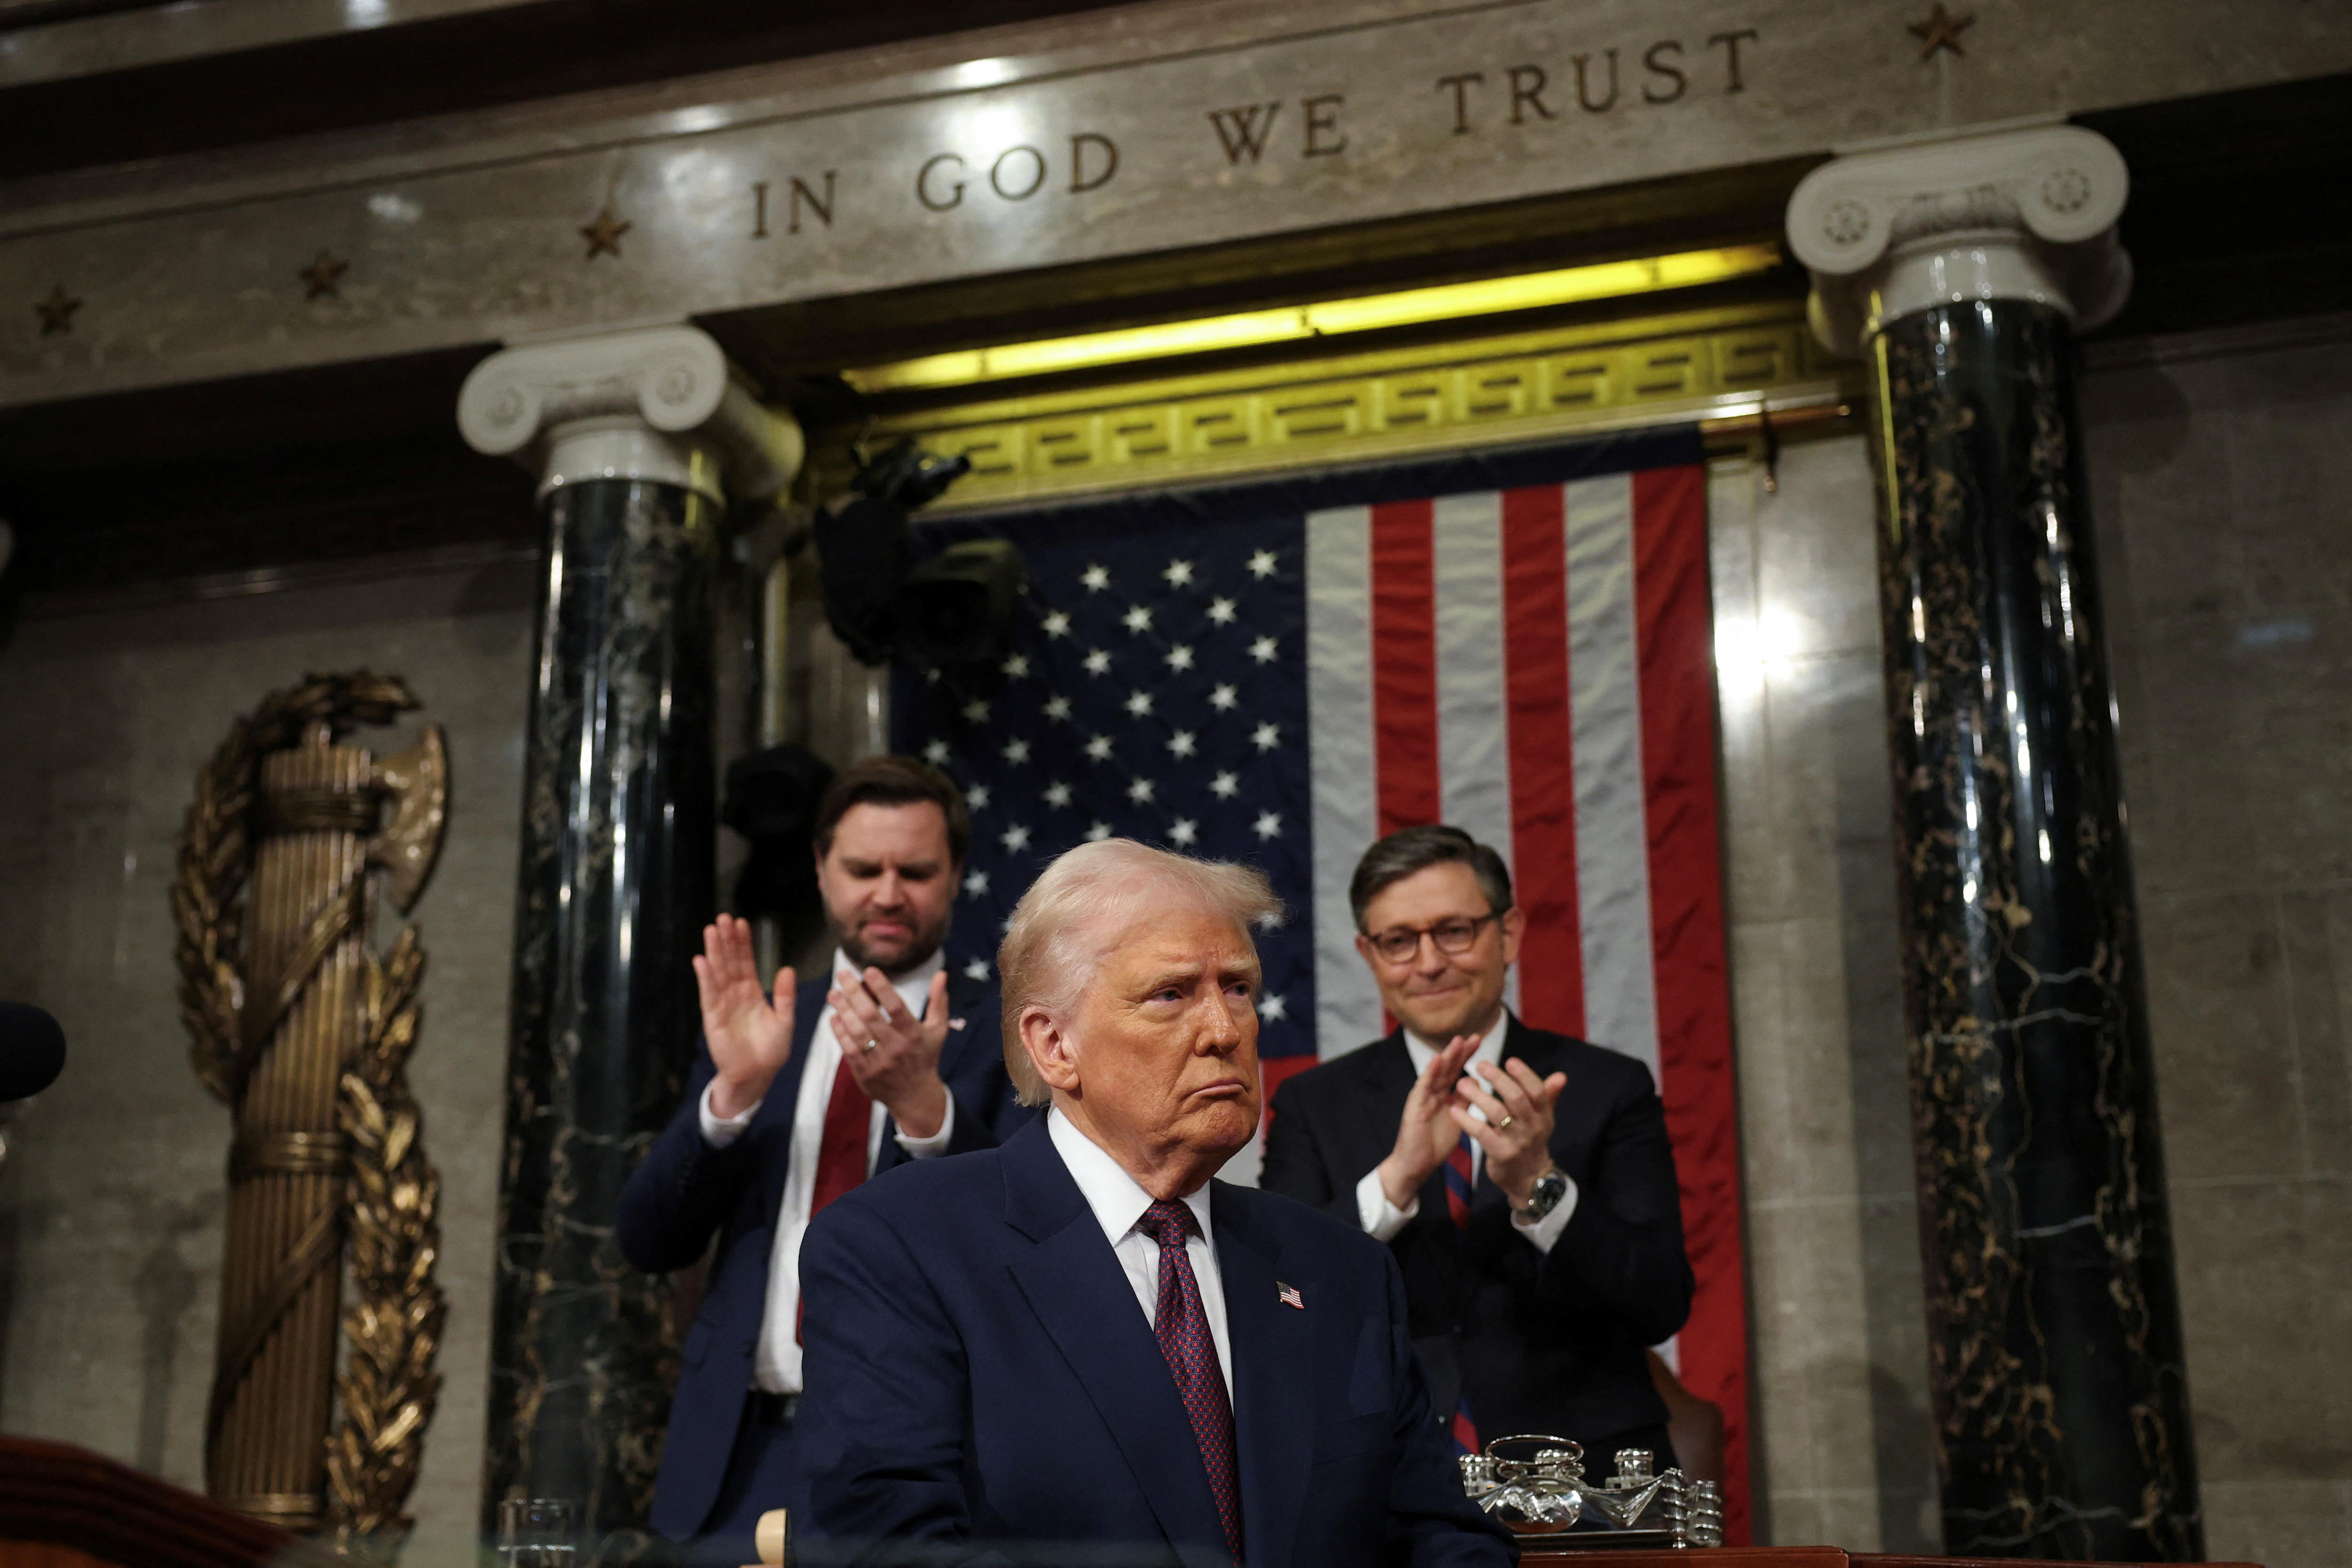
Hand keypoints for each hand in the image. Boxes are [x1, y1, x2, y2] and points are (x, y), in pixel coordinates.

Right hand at [695, 914, 795, 1120]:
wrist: (757, 1075)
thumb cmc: (771, 1050)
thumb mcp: (785, 1020)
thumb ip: (785, 995)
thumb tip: (788, 968)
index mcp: (752, 992)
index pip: (746, 962)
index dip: (743, 943)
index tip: (741, 923)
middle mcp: (735, 994)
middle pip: (730, 962)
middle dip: (726, 940)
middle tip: (723, 918)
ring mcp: (722, 1004)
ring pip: (718, 973)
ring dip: (714, 952)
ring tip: (711, 930)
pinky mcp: (713, 1018)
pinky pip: (709, 994)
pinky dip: (705, 978)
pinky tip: (701, 960)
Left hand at [831, 967, 951, 1139]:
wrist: (915, 1097)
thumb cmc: (925, 1057)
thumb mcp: (938, 1030)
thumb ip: (939, 1001)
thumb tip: (941, 974)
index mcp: (914, 1034)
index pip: (896, 1006)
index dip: (881, 987)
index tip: (869, 970)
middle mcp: (897, 1047)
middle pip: (871, 1015)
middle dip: (854, 992)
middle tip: (842, 974)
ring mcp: (879, 1061)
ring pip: (857, 1031)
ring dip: (843, 1009)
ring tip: (834, 993)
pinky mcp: (865, 1073)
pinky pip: (848, 1049)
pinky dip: (840, 1031)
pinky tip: (834, 1017)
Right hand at [1376, 1033, 1481, 1209]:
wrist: (1415, 1165)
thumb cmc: (1434, 1144)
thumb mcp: (1457, 1119)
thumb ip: (1465, 1101)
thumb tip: (1476, 1081)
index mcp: (1443, 1096)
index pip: (1456, 1071)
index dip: (1467, 1056)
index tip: (1479, 1041)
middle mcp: (1431, 1093)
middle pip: (1448, 1068)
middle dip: (1460, 1051)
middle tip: (1474, 1036)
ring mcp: (1422, 1099)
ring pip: (1436, 1073)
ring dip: (1447, 1056)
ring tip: (1458, 1041)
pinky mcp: (1414, 1107)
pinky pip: (1423, 1087)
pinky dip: (1430, 1072)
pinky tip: (1437, 1059)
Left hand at [1452, 1058, 1566, 1207]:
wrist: (1528, 1180)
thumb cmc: (1531, 1143)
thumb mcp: (1542, 1121)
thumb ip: (1548, 1097)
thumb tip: (1561, 1075)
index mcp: (1543, 1115)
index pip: (1537, 1091)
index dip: (1524, 1075)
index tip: (1509, 1061)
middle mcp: (1533, 1127)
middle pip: (1516, 1098)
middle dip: (1497, 1079)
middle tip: (1479, 1065)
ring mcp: (1517, 1142)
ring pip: (1497, 1113)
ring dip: (1478, 1095)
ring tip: (1462, 1083)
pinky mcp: (1501, 1154)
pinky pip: (1482, 1133)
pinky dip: (1467, 1120)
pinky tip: (1454, 1110)